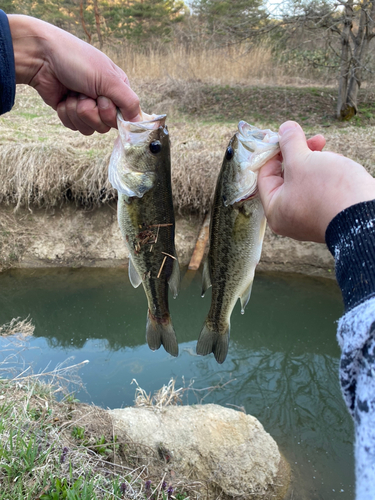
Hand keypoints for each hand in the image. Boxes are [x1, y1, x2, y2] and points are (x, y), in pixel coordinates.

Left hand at [8, 15, 140, 134]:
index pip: (125, 117)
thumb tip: (139, 122)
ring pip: (89, 129)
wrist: (41, 58)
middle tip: (85, 93)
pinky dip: (66, 114)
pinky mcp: (71, 113)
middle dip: (92, 112)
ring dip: (77, 112)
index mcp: (118, 89)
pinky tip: (63, 98)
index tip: (103, 100)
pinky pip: (74, 127)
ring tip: (73, 93)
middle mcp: (104, 100)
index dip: (112, 114)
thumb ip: (129, 101)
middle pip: (105, 126)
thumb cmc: (77, 60)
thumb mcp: (109, 79)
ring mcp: (87, 107)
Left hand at [258, 121, 374, 242]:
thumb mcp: (302, 160)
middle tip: (316, 140)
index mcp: (275, 210)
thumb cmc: (326, 191)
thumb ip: (289, 143)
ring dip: (316, 162)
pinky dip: (326, 176)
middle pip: (287, 178)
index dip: (275, 151)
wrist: (363, 214)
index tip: (287, 136)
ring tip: (330, 154)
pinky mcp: (327, 215)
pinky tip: (337, 166)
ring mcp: (308, 219)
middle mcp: (288, 219)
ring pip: (305, 182)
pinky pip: (320, 191)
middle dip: (301, 154)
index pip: (265, 175)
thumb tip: (284, 128)